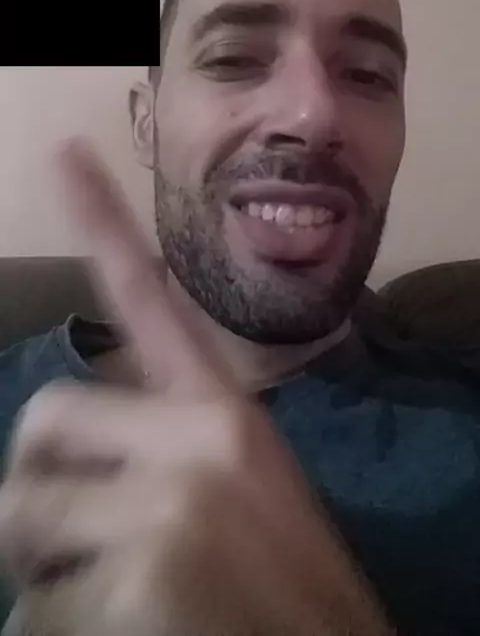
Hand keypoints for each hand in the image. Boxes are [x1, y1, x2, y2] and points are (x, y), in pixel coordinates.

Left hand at [0, 141, 394, 635]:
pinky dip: (67, 623)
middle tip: (81, 537)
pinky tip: (138, 629)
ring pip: (23, 517)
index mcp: (225, 412)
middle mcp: (203, 435)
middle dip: (37, 487)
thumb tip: (72, 433)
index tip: (62, 151)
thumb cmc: (284, 577)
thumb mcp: (244, 489)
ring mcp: (174, 499)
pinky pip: (40, 602)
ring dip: (48, 564)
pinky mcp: (149, 570)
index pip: (150, 296)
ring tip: (122, 590)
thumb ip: (168, 440)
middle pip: (42, 419)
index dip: (101, 221)